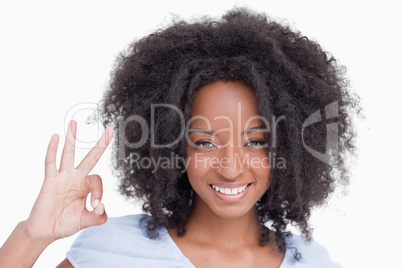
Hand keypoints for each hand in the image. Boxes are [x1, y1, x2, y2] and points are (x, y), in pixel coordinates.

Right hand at [24, 120, 113, 241]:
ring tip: (74, 123)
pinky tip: (55, 137)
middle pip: (91, 157)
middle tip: (110, 129)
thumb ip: (97, 217)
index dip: (99, 192)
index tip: (95, 206)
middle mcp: (76, 178)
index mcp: (86, 186)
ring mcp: (63, 177)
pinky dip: (52, 150)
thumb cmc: (66, 223)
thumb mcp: (85, 221)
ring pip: (69, 154)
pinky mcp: (50, 181)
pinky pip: (50, 163)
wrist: (45, 231)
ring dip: (72, 139)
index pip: (97, 180)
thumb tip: (102, 207)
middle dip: (100, 144)